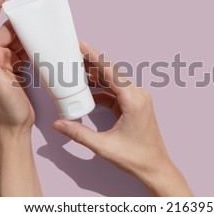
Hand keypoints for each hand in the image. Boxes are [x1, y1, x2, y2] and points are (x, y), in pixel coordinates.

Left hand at [0, 0, 33, 133]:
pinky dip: (30, 46)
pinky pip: (21, 51)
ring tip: (41, 30)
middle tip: (36, 17)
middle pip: (5, 32)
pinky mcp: (14, 69)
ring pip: (14, 40)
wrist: (16, 127)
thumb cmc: (8, 110)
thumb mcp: (0, 87)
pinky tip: (40, 46)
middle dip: (19, 23)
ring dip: (26, 35)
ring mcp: (3, 64)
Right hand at [52, 42, 192, 195]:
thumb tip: (59, 123)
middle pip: (112, 73)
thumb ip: (79, 134)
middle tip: (73, 55)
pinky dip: (102, 90)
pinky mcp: (134, 106)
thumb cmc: (136, 158)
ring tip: (77, 70)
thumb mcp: (103, 146)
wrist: (155, 168)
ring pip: (114, 82)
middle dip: (92, 64)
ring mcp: (137, 100)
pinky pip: (116, 92)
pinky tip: (88, 89)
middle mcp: (138, 96)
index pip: (111, 72)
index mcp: (134, 100)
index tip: (82, 45)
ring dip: (96, 77)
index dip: (95, 57)